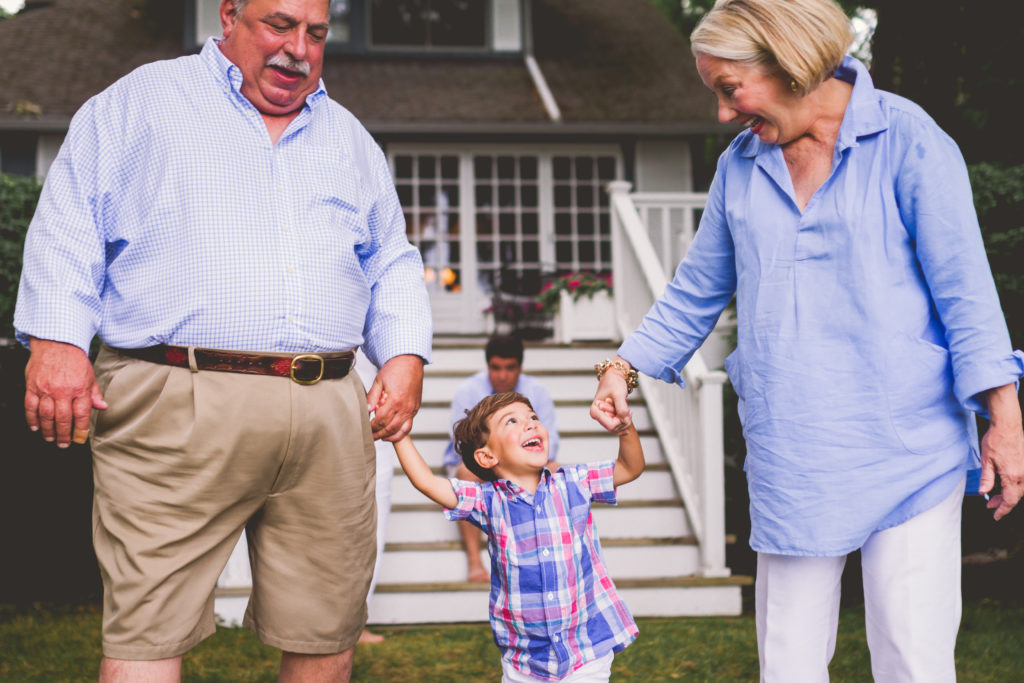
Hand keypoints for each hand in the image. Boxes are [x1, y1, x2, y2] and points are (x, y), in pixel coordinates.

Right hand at [24, 338, 107, 447]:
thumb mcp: (90, 375)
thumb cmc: (74, 359)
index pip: (82, 414)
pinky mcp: (32, 386)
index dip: (81, 429)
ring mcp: (46, 389)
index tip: (80, 438)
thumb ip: (94, 393)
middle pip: (63, 418)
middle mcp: (62, 390)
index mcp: (79, 388)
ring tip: (50, 438)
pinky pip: (30, 406)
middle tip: (63, 443)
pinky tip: (36, 427)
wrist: (56, 342)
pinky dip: (32, 419)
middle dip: (63, 434)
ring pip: (46, 415)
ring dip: (48, 430)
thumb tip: (103, 407)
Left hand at [365, 354, 423, 441]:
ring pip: (401, 430)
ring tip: (381, 437)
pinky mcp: (415, 408)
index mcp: (395, 400)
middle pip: (390, 428)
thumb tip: (367, 410)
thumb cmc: (395, 368)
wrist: (410, 361)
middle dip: (379, 434)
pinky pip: (409, 426)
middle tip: (370, 437)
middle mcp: (405, 407)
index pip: (380, 421)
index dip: (372, 427)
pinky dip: (400, 432)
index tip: (366, 429)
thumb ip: (372, 397)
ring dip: (390, 437)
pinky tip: (392, 433)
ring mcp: (412, 409)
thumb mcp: (379, 381)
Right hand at [590, 356, 632, 432]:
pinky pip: (618, 425)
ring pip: (617, 428)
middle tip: (629, 409)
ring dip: (625, 420)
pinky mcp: (608, 416)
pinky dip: (625, 421)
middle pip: (614, 428)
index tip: (627, 410)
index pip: (611, 425)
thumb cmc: (614, 382)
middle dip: (624, 420)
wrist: (615, 376)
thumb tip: (625, 421)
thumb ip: (621, 408)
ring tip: (627, 408)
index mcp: (595, 411)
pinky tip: (627, 413)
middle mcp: (597, 416)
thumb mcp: (618, 395)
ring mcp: (603, 417)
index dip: (621, 420)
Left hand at [979, 383, 1023, 519]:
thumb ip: (986, 479)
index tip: (995, 515)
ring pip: (1020, 490)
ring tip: (995, 495)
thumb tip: (983, 492)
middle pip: (1015, 496)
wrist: (1007, 426)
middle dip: (1002, 502)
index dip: (1002, 510)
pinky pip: (1022, 482)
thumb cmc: (995, 441)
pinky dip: (1014, 487)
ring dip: (1009, 495)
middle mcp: (1023, 475)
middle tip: (990, 503)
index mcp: (1012, 476)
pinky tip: (1005, 485)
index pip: (1009, 500)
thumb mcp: (986, 461)